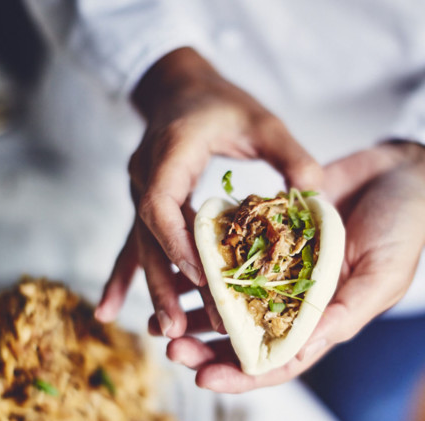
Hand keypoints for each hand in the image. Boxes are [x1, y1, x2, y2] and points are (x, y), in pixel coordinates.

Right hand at [95, 47, 320, 334]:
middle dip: (164, 283)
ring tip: (164, 330)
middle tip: (177, 326)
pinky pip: (132, 246)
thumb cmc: (220, 101)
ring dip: (152, 289)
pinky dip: (122, 279)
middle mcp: (146, 177)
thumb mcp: (261, 121)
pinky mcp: (145, 206)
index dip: (178, 244)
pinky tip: (107, 311)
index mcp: (171, 153)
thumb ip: (290, 154)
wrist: (177, 86)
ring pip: (141, 248)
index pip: (162, 205)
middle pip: (149, 238)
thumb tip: (317, 195)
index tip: (202, 277)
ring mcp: (139, 193)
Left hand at [165, 142, 424, 391]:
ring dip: (195, 312)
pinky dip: (205, 266)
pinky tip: (176, 269)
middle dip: (207, 348)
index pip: (279, 361)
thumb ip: (345, 311)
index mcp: (324, 320)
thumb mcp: (383, 275)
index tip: (205, 378)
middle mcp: (295, 300)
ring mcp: (280, 270)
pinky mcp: (269, 237)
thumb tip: (302, 347)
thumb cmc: (404, 228)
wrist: (398, 174)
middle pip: (244, 337)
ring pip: (229, 301)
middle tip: (171, 346)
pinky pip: (232, 255)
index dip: (243, 375)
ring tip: (157, 317)